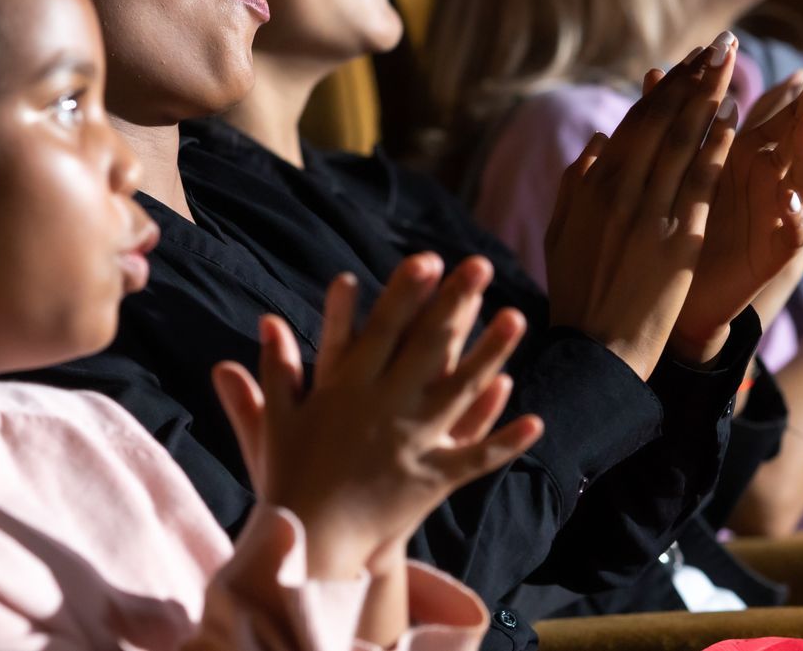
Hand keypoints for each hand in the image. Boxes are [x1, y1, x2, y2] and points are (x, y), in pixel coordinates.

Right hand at [211, 254, 545, 579]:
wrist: (307, 544)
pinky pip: (475, 458)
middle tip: (481, 266)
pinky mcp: (432, 481)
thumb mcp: (276, 421)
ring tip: (517, 317)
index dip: (407, 293)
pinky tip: (536, 420)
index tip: (428, 258)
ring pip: (460, 392)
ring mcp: (413, 445)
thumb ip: (276, 370)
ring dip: (491, 354)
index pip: (383, 330)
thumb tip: (267, 321)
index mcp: (347, 390)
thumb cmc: (288, 478)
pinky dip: (505, 441)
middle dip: (456, 304)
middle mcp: (385, 410)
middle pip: (428, 348)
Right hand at [543, 34, 739, 377]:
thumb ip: (575, 183)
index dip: (664, 88)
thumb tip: (599, 141)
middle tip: (717, 47)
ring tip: (729, 66)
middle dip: (692, 79)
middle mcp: (618, 192)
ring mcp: (649, 213)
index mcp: (590, 188)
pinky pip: (701, 181)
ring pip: (683, 142)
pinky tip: (735, 117)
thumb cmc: (578, 294)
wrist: (598, 350)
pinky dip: (717, 145)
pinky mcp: (677, 239)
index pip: (634, 123)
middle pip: (661, 122)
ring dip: (709, 98)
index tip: (686, 61)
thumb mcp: (560, 233)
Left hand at [667, 44, 802, 359]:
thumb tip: (654, 69)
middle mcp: (775, 180)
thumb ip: (671, 118)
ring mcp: (780, 214)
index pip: (790, 110)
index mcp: (754, 155)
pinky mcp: (777, 252)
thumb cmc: (681, 222)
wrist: (679, 290)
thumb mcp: (677, 164)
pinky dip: (796, 217)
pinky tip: (789, 202)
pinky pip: (795, 233)